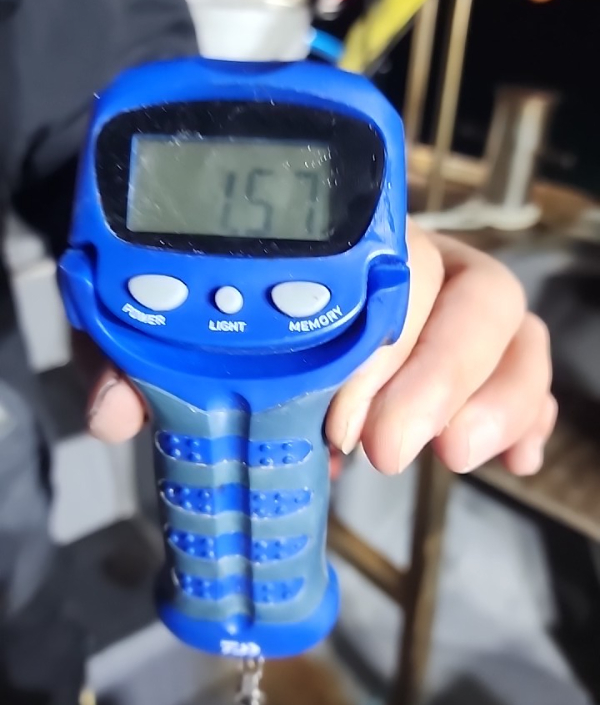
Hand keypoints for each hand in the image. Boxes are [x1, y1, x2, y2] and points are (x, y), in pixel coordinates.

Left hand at [86, 219, 555, 476]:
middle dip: (433, 375)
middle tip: (379, 449)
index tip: (338, 411)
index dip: (377, 335)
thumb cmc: (231, 314)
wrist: (262, 306)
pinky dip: (527, 412)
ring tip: (450, 459)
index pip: (391, 259)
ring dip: (490, 395)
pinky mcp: (486, 355)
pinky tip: (513, 460)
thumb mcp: (174, 332)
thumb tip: (118, 414)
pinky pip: (529, 370)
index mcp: (348, 244)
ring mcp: (456, 309)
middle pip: (468, 289)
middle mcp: (414, 265)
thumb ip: (143, 353)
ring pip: (511, 325)